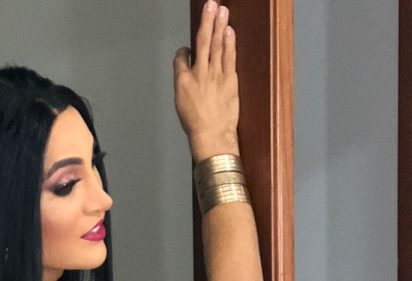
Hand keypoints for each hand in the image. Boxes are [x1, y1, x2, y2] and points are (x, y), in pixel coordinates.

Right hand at [173, 2, 239, 158]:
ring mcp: (215, 75)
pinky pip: (229, 57)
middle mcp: (198, 74)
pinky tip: (229, 30)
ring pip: (216, 45)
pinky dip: (229, 42)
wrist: (211, 136)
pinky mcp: (229, 80)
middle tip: (210, 4)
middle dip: (206, 21)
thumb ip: (183, 85)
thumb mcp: (181, 105)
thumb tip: (185, 72)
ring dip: (219, 25)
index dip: (184, 51)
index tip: (187, 49)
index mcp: (183, 81)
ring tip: (221, 9)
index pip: (181, 57)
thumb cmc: (196, 125)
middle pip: (202, 41)